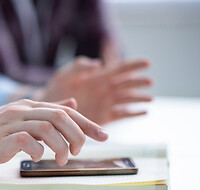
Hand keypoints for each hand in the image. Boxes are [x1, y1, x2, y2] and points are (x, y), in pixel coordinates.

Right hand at [0, 99, 107, 176]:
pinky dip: (37, 151)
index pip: (64, 110)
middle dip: (77, 134)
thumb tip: (72, 104)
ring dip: (60, 145)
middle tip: (78, 151)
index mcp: (29, 106)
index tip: (103, 135)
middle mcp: (21, 111)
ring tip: (62, 159)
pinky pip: (25, 141)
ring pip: (46, 127)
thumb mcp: (20, 119)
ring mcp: (9, 123)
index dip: (87, 123)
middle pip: (59, 116)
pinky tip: (38, 158)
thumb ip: (46, 112)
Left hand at [34, 57, 152, 124]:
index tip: (147, 63)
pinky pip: (122, 114)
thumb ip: (80, 67)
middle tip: (150, 82)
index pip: (119, 69)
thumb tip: (98, 63)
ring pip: (127, 99)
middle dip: (139, 82)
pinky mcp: (104, 117)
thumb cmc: (56, 89)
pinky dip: (133, 113)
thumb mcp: (65, 74)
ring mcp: (106, 103)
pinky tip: (144, 112)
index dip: (133, 65)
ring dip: (139, 98)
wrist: (50, 109)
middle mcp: (105, 90)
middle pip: (127, 84)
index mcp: (98, 77)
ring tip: (150, 98)